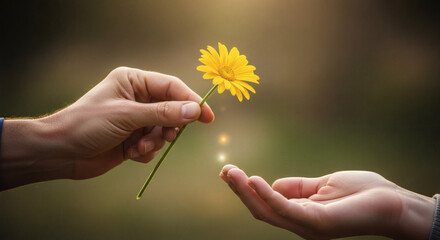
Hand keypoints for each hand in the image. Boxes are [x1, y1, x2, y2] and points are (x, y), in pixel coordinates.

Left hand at [1, 67, 213, 188]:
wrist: (61, 152)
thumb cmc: (89, 124)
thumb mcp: (128, 116)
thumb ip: (163, 113)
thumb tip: (195, 111)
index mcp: (134, 81)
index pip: (171, 87)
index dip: (191, 101)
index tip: (207, 117)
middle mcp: (137, 98)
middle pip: (171, 110)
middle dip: (167, 127)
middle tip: (165, 137)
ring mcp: (135, 119)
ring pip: (163, 130)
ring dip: (153, 142)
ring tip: (138, 148)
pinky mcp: (133, 138)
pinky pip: (153, 145)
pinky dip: (145, 152)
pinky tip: (129, 153)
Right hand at [220, 165, 435, 239]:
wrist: (393, 203)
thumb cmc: (361, 193)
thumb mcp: (321, 185)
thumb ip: (296, 186)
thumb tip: (271, 184)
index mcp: (300, 214)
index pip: (266, 205)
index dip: (246, 190)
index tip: (229, 172)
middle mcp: (299, 224)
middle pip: (261, 210)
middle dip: (240, 191)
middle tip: (224, 172)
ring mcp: (307, 226)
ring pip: (267, 212)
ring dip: (246, 193)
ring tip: (231, 173)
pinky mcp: (317, 223)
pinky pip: (285, 209)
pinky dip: (267, 195)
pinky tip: (254, 180)